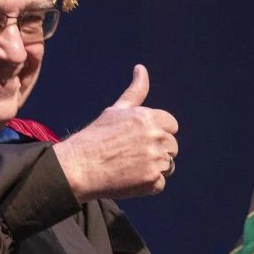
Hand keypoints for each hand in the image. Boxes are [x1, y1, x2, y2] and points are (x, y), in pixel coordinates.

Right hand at [53, 64, 178, 201]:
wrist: (81, 165)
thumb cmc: (97, 136)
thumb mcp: (117, 110)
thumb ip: (136, 91)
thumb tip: (141, 68)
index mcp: (149, 118)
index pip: (172, 126)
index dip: (158, 133)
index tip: (141, 139)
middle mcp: (156, 137)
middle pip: (172, 147)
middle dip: (157, 151)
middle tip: (133, 154)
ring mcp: (155, 159)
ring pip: (168, 165)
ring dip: (154, 168)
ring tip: (131, 166)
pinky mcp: (152, 180)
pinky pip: (160, 183)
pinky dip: (148, 184)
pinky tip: (130, 178)